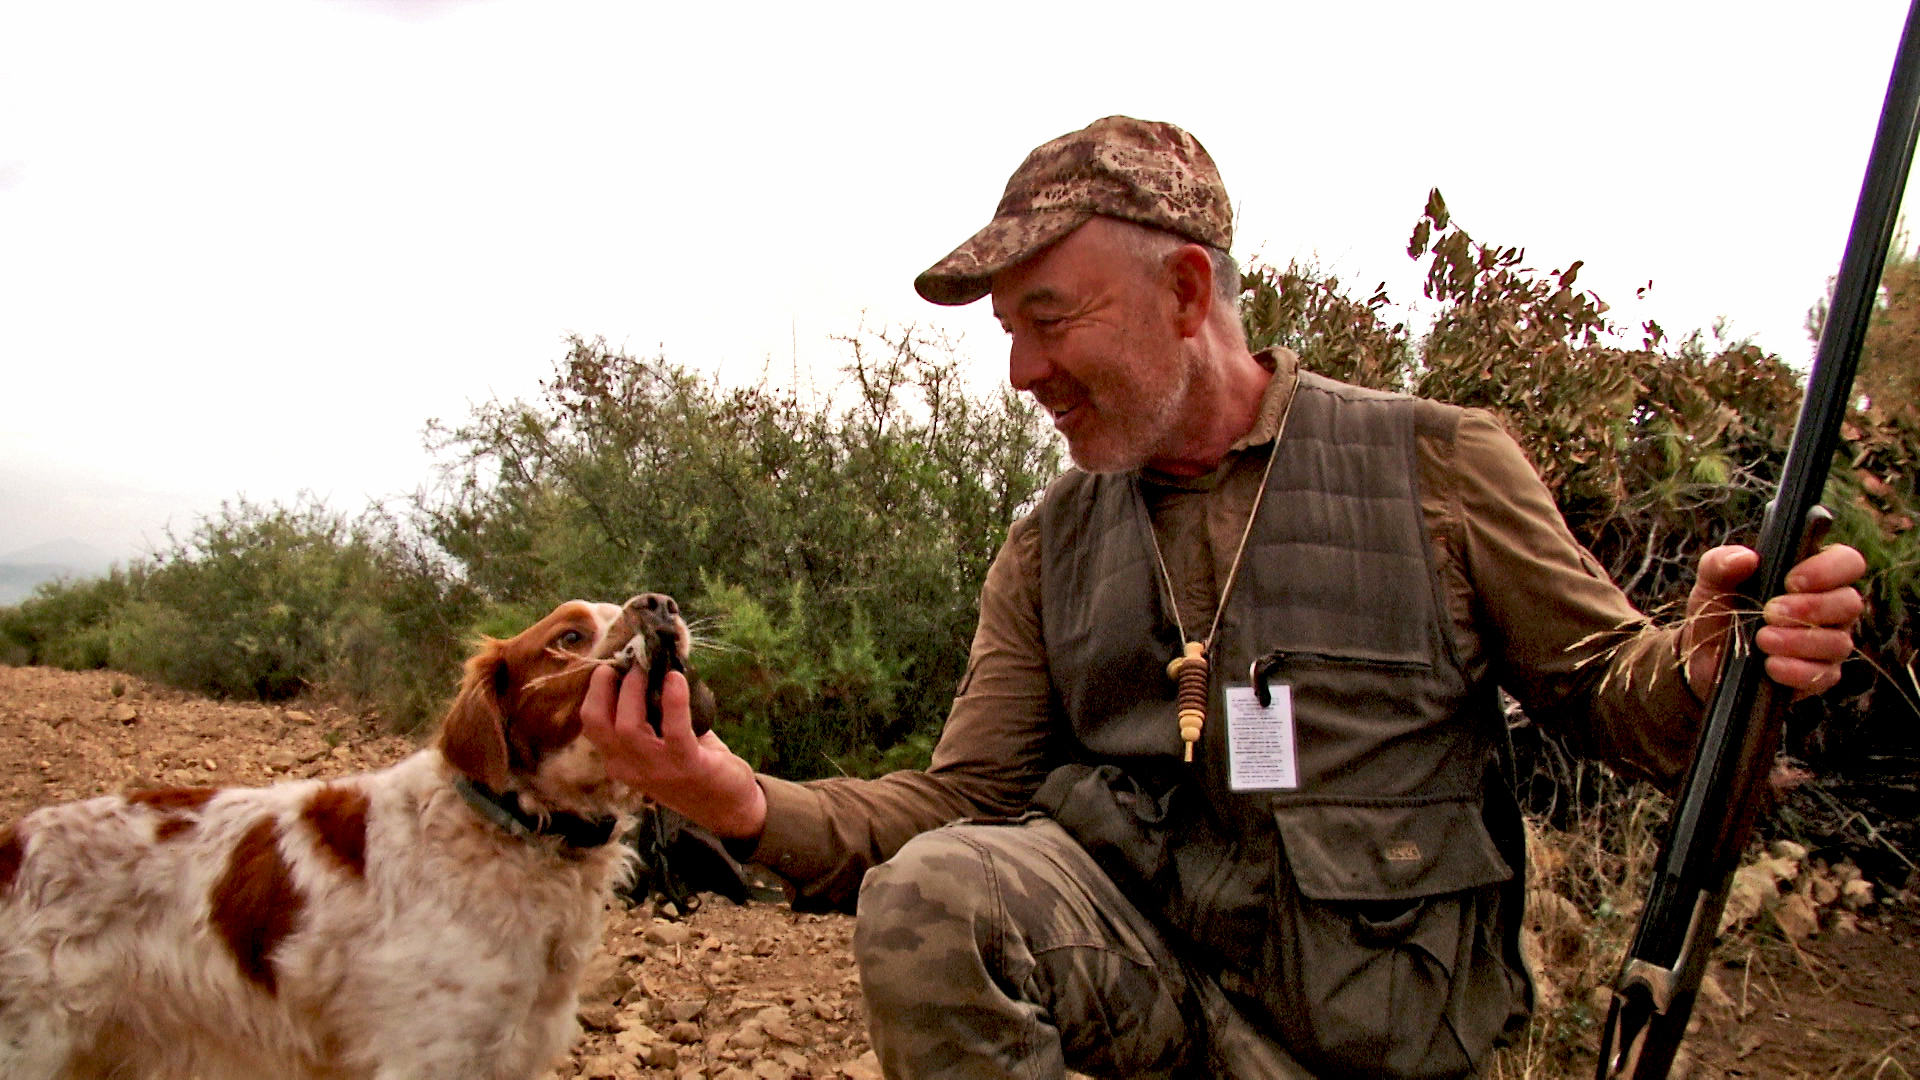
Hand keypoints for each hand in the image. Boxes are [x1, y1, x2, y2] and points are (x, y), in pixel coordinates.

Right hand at [581, 663, 767, 840]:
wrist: (728, 806)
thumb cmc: (692, 765)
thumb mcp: (659, 745)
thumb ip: (650, 714)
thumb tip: (649, 664)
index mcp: (618, 761)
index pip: (591, 725)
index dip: (596, 691)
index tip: (611, 667)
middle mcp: (629, 768)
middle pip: (599, 723)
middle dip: (607, 687)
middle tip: (629, 662)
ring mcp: (656, 770)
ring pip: (628, 727)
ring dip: (635, 690)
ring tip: (648, 667)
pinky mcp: (686, 765)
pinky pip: (674, 729)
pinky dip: (674, 700)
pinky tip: (677, 679)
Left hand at [1682, 542, 1865, 698]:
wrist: (1703, 658)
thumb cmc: (1719, 610)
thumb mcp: (1711, 582)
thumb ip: (1721, 562)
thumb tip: (1746, 558)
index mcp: (1814, 576)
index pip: (1848, 562)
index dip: (1829, 569)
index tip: (1791, 581)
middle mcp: (1831, 609)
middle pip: (1850, 603)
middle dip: (1811, 608)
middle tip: (1770, 612)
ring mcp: (1829, 644)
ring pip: (1839, 642)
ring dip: (1799, 640)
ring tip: (1762, 639)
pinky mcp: (1820, 677)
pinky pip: (1825, 676)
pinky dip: (1796, 670)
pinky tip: (1770, 665)